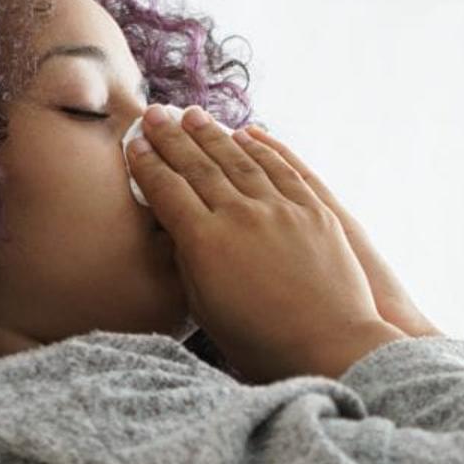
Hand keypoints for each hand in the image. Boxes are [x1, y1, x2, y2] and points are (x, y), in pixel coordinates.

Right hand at [124, 105, 405, 383]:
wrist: (329, 348)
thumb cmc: (261, 343)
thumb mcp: (207, 310)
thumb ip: (188, 262)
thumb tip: (178, 227)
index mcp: (205, 243)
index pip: (167, 190)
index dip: (147, 164)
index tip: (134, 145)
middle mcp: (240, 215)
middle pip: (199, 165)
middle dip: (172, 137)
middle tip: (154, 115)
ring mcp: (280, 209)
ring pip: (239, 159)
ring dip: (212, 134)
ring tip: (192, 115)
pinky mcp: (313, 210)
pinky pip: (282, 168)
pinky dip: (262, 147)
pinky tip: (247, 134)